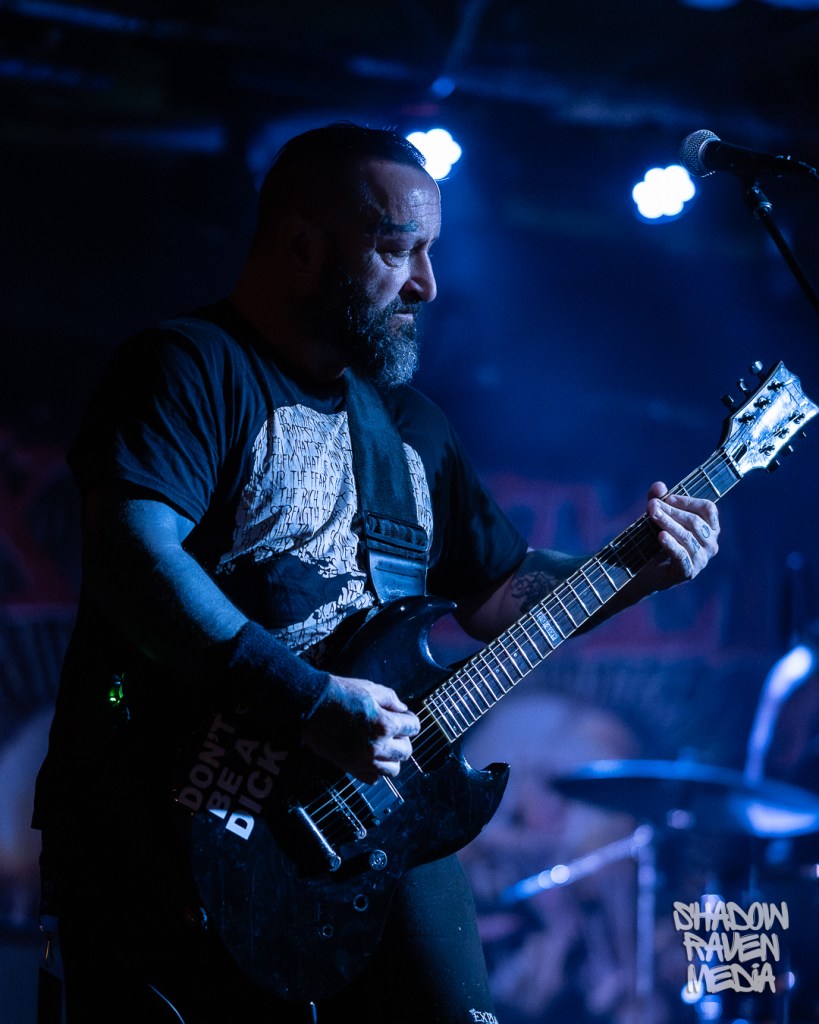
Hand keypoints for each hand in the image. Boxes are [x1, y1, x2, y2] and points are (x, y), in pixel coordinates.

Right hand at [301, 675, 419, 782]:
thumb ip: (392, 700)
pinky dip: (376, 770)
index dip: (410, 720)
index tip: (406, 717)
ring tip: (384, 745)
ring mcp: (363, 760)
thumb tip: (403, 710)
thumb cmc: (339, 694)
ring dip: (392, 757)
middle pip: (406, 751)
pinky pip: (373, 778)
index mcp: (385, 724)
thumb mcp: (371, 688)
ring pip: (393, 769)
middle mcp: (377, 746)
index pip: (413, 727)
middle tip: (395, 730)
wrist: (311, 704)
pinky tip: (371, 756)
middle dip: (404, 739)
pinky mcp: (350, 767)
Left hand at [644, 480, 719, 589]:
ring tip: (653, 515)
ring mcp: (701, 559)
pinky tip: (661, 536)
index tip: (668, 498)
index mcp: (710, 527)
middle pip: (694, 522)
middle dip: (672, 511)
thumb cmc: (657, 540)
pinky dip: (671, 545)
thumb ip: (658, 501)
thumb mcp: (658, 517)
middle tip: (652, 506)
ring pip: (687, 537)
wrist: (646, 571)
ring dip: (668, 523)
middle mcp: (710, 543)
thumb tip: (659, 486)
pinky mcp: (688, 572)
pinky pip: (682, 556)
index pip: (708, 509)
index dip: (688, 501)